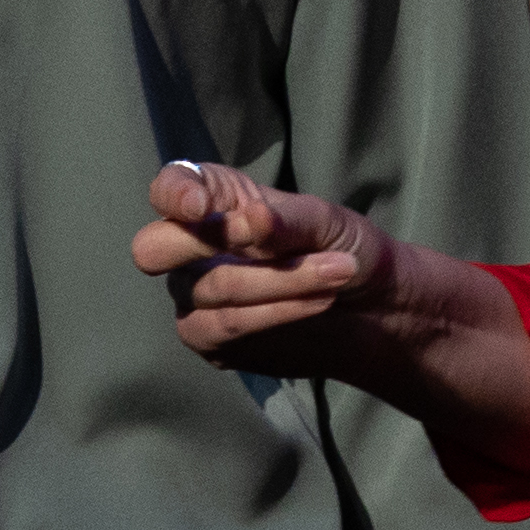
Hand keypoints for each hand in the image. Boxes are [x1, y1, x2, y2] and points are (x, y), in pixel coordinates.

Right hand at [130, 157, 529, 464]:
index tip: (202, 208)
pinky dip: (274, 313)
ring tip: (335, 275)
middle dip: (200, 248)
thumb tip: (251, 220)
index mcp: (215, 200)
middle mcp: (191, 248)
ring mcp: (195, 298)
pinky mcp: (213, 341)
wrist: (377, 311)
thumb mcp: (327, 223)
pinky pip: (224, 329)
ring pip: (208, 291)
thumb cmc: (345, 247)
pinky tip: (317, 302)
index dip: (174, 194)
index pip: (169, 188)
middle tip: (265, 246)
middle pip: (152, 249)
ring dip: (275, 283)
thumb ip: (286, 222)